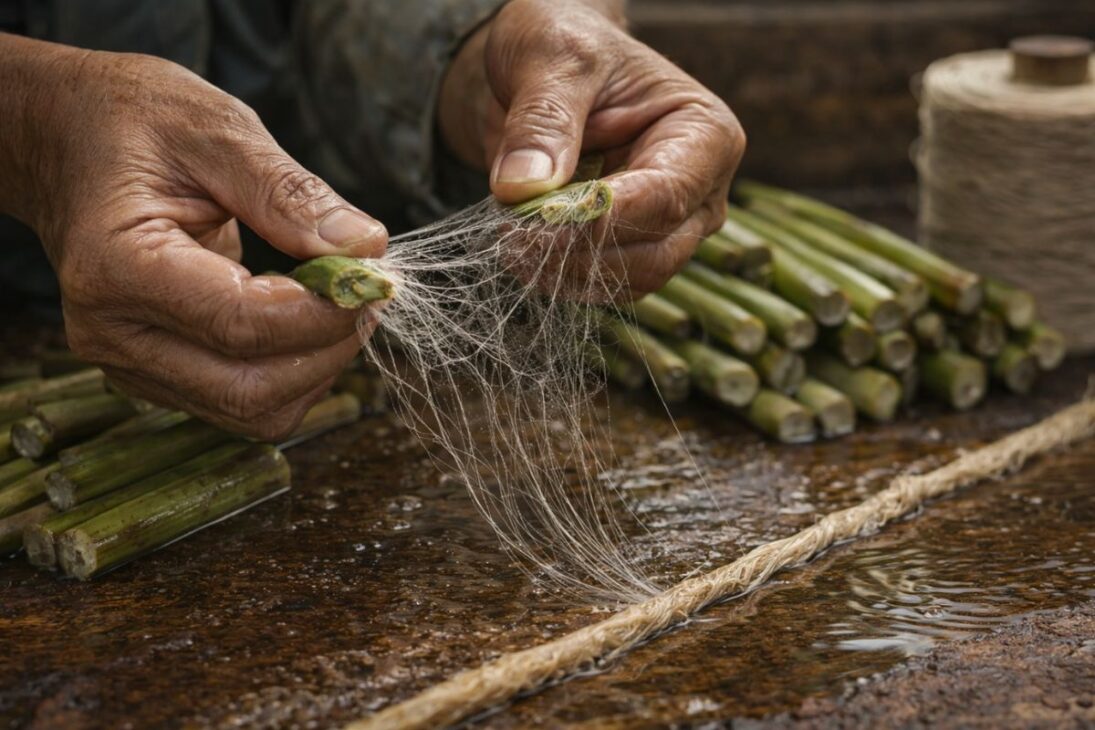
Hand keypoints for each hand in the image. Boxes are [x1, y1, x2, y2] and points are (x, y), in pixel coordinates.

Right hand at [0, 36, 386, 438]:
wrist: (68, 143)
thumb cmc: (135, 126)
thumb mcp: (216, 131)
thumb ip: (290, 193)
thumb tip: (366, 248)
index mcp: (118, 267)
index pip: (242, 325)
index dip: (324, 312)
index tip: (374, 277)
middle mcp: (114, 332)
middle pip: (249, 389)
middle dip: (328, 348)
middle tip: (368, 293)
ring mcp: (131, 363)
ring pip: (253, 411)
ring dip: (317, 367)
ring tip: (342, 303)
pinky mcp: (157, 374)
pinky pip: (243, 401)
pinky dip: (293, 372)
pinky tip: (308, 320)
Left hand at [439, 0, 744, 296]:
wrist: (544, 66)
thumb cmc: (564, 44)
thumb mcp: (551, 57)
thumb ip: (542, 118)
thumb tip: (522, 188)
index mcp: (704, 134)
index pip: (666, 197)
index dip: (602, 218)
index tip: (537, 219)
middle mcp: (699, 190)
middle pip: (656, 254)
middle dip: (581, 253)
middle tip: (512, 238)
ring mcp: (669, 226)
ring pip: (631, 281)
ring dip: (565, 272)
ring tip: (509, 237)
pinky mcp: (631, 248)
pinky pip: (603, 284)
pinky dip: (559, 278)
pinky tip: (521, 248)